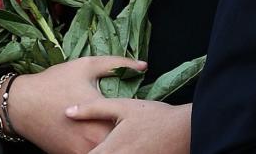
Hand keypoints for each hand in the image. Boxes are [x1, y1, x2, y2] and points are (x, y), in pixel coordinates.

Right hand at [6, 56, 146, 153]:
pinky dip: (99, 147)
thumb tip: (144, 66)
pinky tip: (99, 136)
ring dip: (114, 142)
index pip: (130, 124)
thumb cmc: (54, 82)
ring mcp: (80, 151)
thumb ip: (118, 64)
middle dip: (126, 132)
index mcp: (101, 116)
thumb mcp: (88, 65)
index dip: (137, 118)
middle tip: (131, 123)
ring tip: (117, 130)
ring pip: (108, 149)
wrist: (19, 104)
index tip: (140, 112)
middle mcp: (93, 139)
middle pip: (121, 140)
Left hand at [65, 99, 190, 153]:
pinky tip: (123, 149)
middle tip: (92, 144)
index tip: (79, 143)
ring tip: (112, 146)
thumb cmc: (156, 116)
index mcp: (110, 150)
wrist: (187, 130)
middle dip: (90, 151)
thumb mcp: (125, 106)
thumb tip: (68, 112)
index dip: (78, 149)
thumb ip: (94, 108)